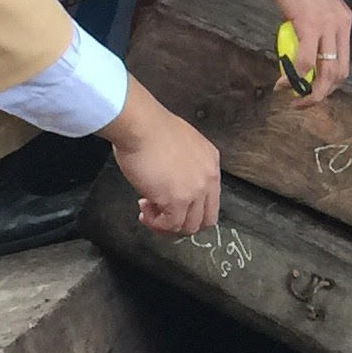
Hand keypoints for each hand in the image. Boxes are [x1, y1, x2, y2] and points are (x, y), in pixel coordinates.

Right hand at [101, 85, 221, 235]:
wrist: (140, 126)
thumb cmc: (150, 129)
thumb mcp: (181, 144)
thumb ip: (185, 165)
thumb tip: (173, 182)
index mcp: (211, 162)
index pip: (211, 199)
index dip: (190, 207)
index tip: (172, 202)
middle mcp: (208, 178)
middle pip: (206, 219)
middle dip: (183, 223)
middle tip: (163, 217)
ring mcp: (195, 191)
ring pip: (189, 226)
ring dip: (167, 224)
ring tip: (149, 211)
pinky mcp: (177, 200)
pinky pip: (170, 225)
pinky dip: (156, 223)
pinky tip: (144, 210)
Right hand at [257, 0, 351, 104]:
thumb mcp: (311, 6)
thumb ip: (312, 28)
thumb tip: (302, 49)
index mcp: (344, 21)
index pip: (344, 63)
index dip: (329, 84)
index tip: (311, 90)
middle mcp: (341, 24)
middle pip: (339, 73)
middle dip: (320, 94)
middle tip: (301, 101)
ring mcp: (327, 24)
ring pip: (326, 73)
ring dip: (308, 92)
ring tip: (291, 95)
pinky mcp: (308, 22)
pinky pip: (305, 60)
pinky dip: (293, 75)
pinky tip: (282, 79)